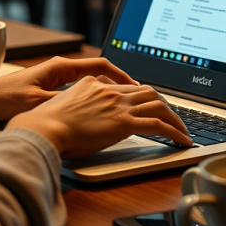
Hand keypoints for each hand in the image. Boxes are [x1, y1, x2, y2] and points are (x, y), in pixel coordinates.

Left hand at [0, 56, 138, 121]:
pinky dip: (92, 97)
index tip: (135, 86)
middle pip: (98, 73)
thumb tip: (88, 107)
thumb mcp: (37, 103)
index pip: (100, 66)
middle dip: (118, 84)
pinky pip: (79, 89)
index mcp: (60, 67)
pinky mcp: (51, 86)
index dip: (120, 75)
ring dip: (106, 91)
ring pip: (89, 81)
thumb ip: (63, 103)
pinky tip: (97, 110)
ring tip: (123, 104)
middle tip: (136, 97)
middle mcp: (60, 68)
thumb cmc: (6, 98)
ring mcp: (56, 77)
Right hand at [7, 76, 191, 157]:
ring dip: (175, 118)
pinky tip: (182, 141)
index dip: (143, 95)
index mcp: (94, 83)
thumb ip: (78, 104)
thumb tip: (83, 115)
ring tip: (182, 131)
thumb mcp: (63, 105)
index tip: (150, 104)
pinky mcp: (125, 123)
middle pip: (148, 91)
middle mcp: (110, 91)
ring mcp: (119, 105)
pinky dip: (175, 132)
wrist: (43, 127)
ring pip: (159, 105)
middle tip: (172, 117)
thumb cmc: (46, 123)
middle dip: (164, 104)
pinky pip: (159, 125)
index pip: (127, 86)